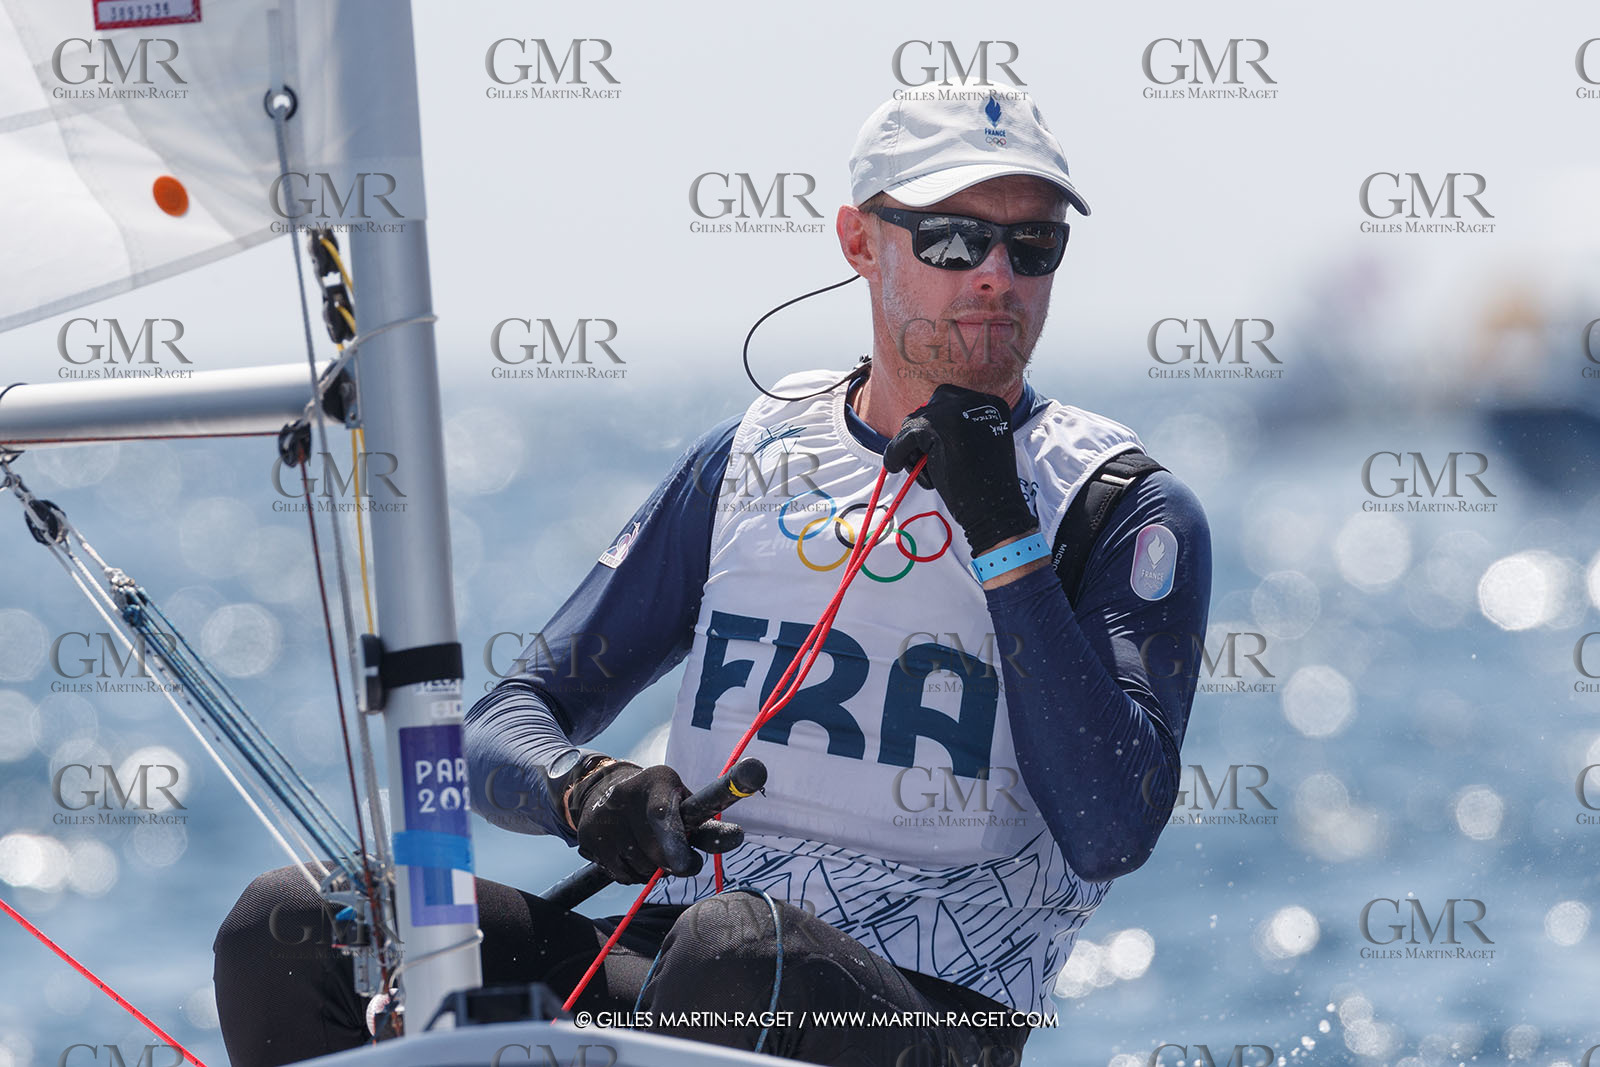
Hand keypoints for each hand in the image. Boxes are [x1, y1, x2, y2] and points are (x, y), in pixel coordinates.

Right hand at [568, 761, 743, 882]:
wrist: (604, 791)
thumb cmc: (659, 801)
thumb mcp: (683, 803)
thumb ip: (707, 824)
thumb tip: (737, 838)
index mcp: (656, 780)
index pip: (662, 813)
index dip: (675, 840)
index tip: (689, 865)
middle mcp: (624, 794)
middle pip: (655, 851)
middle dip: (674, 863)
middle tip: (681, 861)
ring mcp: (604, 817)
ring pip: (640, 867)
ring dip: (654, 871)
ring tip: (654, 853)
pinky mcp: (589, 837)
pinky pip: (622, 875)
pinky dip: (634, 875)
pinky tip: (634, 857)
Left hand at [883, 384, 1036, 555]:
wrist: (995, 507)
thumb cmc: (986, 485)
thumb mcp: (978, 445)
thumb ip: (956, 429)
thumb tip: (913, 424)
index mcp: (990, 403)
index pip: (947, 400)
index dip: (935, 424)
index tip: (930, 446)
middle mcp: (974, 400)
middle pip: (928, 410)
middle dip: (921, 437)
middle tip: (926, 463)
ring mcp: (954, 410)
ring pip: (913, 424)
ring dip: (914, 450)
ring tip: (930, 474)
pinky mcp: (934, 426)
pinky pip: (903, 437)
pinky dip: (896, 454)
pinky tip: (897, 468)